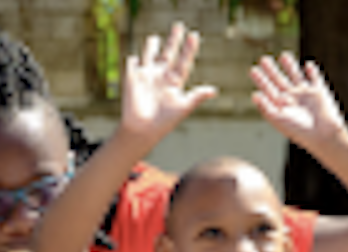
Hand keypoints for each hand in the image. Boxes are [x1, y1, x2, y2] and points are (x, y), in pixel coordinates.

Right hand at [119, 20, 215, 140]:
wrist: (143, 129)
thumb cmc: (165, 121)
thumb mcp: (184, 107)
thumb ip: (197, 96)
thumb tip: (215, 91)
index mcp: (175, 81)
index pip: (184, 60)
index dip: (189, 48)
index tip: (195, 35)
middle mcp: (162, 75)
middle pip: (169, 53)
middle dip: (174, 40)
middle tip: (179, 25)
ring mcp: (147, 75)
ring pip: (150, 54)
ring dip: (152, 46)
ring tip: (155, 38)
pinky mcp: (132, 76)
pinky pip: (133, 62)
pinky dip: (134, 59)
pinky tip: (136, 58)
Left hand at [250, 48, 347, 146]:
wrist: (323, 136)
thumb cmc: (300, 131)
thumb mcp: (280, 120)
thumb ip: (266, 107)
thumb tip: (254, 95)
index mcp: (282, 106)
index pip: (268, 90)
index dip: (261, 80)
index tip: (253, 70)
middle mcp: (292, 98)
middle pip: (279, 80)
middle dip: (271, 70)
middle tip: (263, 59)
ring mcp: (305, 94)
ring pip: (296, 75)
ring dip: (290, 65)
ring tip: (283, 55)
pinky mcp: (319, 92)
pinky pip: (315, 78)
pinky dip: (312, 71)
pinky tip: (307, 65)